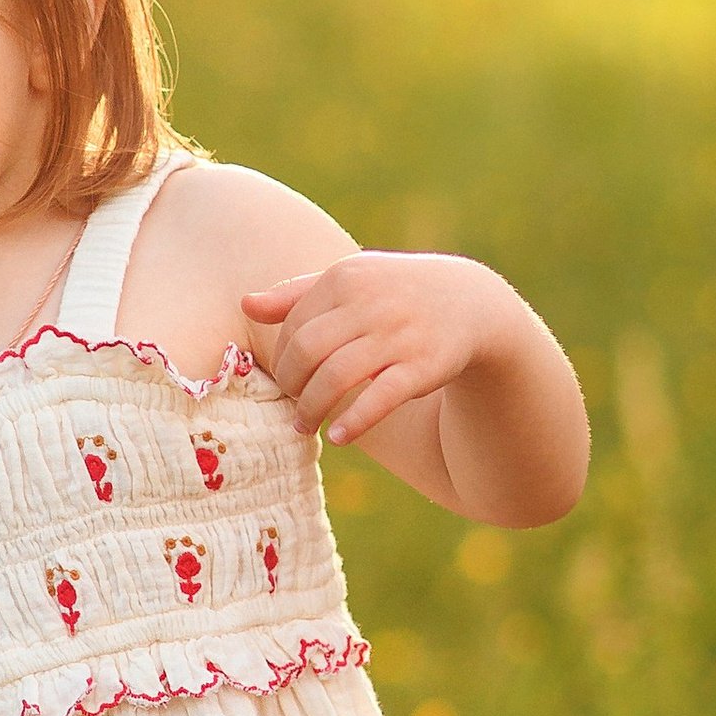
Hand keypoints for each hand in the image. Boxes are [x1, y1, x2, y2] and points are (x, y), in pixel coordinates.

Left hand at [240, 251, 523, 445]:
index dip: (281, 360)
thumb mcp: (349, 283)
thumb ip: (297, 295)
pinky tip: (340, 436)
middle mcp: (370, 303)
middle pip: (306, 352)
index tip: (285, 380)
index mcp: (344, 278)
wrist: (470, 302)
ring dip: (313, 409)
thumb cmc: (393, 295)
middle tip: (291, 406)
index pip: (293, 327)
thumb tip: (245, 305)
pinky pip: (380, 398)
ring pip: (336, 377)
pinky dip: (355, 421)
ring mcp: (398, 334)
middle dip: (290, 386)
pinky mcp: (423, 366)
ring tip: (305, 426)